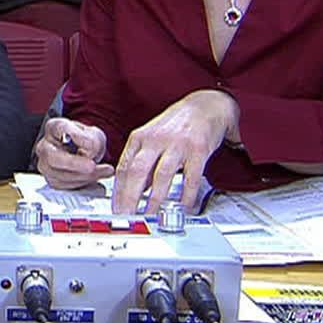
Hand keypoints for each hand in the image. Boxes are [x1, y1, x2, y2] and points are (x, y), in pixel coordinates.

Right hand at [35, 117, 113, 188]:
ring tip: (104, 171)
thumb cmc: (86, 142)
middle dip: (74, 164)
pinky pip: (66, 185)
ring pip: (60, 174)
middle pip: (53, 157)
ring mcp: (45, 165)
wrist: (85, 155)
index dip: (76, 136)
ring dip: (85, 175)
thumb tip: (89, 151)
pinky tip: (96, 176)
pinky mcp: (52, 180)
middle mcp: (45, 146)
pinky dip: (83, 182)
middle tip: (92, 166)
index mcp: (54, 127)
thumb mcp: (95, 135)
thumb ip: (93, 140)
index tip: (90, 143)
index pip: (60, 128)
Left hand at [111, 88, 237, 214]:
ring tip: (150, 217)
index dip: (118, 190)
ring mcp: (177, 145)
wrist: (206, 106)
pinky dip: (186, 195)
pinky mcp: (198, 150)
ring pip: (162, 176)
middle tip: (126, 216)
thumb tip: (134, 189)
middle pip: (137, 171)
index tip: (116, 208)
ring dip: (154, 200)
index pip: (124, 167)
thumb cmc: (177, 124)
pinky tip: (182, 208)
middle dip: (129, 197)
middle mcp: (156, 140)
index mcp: (141, 137)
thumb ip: (141, 161)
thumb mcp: (152, 137)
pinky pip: (191, 178)